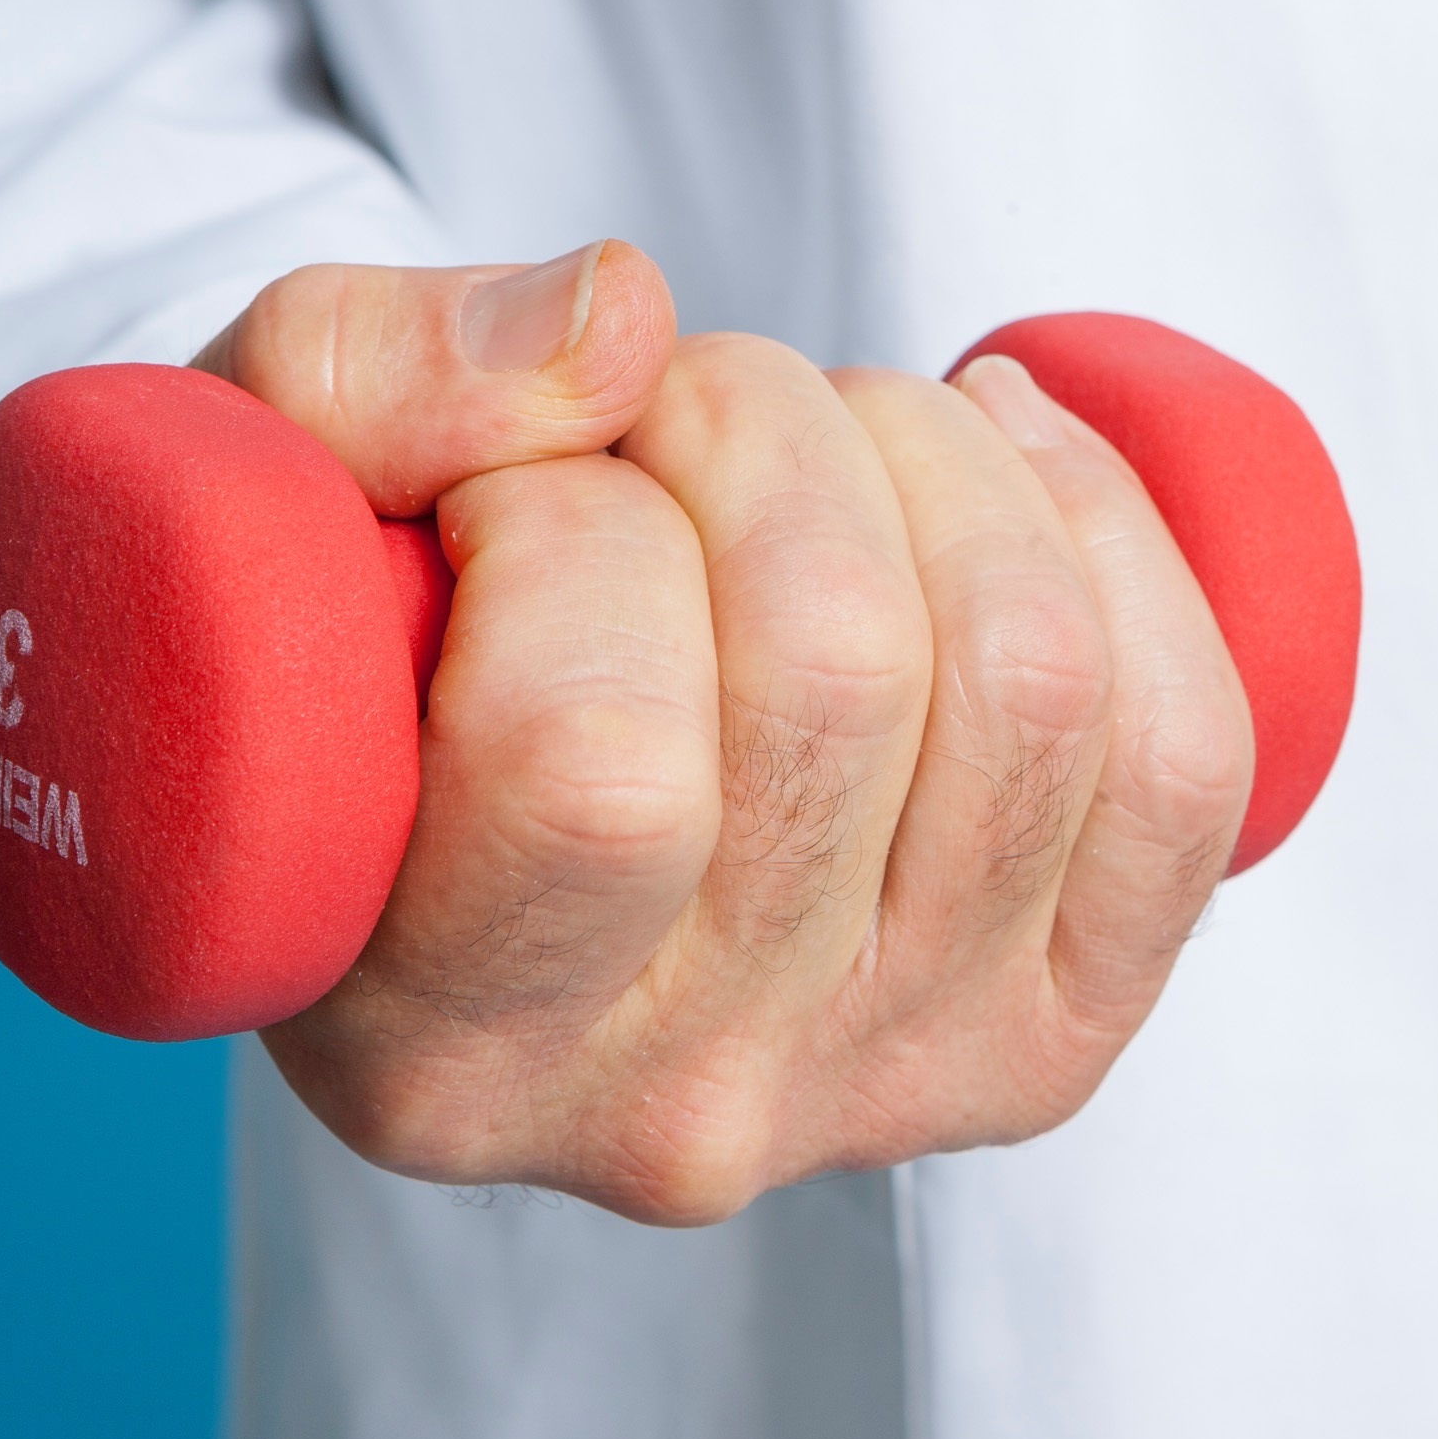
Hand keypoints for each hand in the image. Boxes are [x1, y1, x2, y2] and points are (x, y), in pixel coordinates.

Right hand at [195, 244, 1254, 1222]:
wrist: (487, 797)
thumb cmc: (351, 643)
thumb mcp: (247, 487)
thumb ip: (361, 379)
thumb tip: (618, 329)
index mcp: (437, 1048)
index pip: (594, 759)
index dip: (571, 522)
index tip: (514, 485)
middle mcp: (683, 1108)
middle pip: (846, 676)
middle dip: (765, 432)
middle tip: (674, 414)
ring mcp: (903, 1079)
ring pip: (1035, 682)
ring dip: (935, 458)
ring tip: (822, 438)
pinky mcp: (1062, 1020)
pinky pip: (1190, 754)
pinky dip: (1116, 542)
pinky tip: (1010, 456)